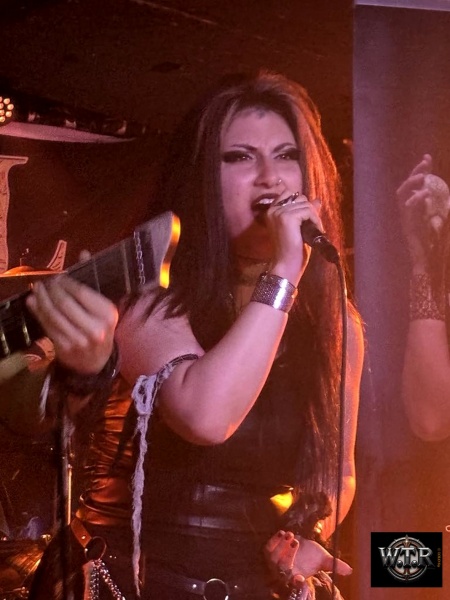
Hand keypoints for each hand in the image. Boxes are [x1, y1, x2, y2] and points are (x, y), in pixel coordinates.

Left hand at [26, 276, 117, 373]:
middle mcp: (95, 327)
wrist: (97, 361)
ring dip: (41, 299)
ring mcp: (79, 339)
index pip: (82, 292)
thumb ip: (92, 280)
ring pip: (53, 314)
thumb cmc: (100, 328)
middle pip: (65, 302)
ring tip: (37, 289)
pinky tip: (33, 302)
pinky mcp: (65, 347)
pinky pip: (47, 326)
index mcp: (107, 314)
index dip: (66, 281)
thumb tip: (83, 253)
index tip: (58, 275)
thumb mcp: (102, 307)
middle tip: (45, 282)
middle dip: (51, 289)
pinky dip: (38, 312)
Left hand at [264, 530, 351, 590]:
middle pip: (282, 568)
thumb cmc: (312, 556)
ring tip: (291, 535)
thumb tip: (349, 570)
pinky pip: (268, 549)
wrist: (302, 546)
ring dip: (281, 546)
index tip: (300, 577)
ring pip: (273, 558)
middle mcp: (285, 572)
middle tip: (296, 542)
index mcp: (297, 577)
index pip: (295, 583)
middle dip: (288, 555)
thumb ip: (334, 565)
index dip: (296, 583)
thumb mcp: (324, 560)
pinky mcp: (270, 553)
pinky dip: (273, 541)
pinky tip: (282, 533)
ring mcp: (275, 563)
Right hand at [266, 194, 322, 285]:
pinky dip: (315, 221)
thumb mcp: (300, 227)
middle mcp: (273, 209)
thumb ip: (305, 212)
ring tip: (314, 231)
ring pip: (306, 204)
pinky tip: (315, 231)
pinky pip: (308, 211)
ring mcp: (279, 212)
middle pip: (300, 198)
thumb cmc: (292, 249)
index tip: (307, 218)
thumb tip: (317, 200)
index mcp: (272, 211)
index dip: (302, 203)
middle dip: (310, 210)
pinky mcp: (287, 217)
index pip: (289, 193)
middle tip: (313, 227)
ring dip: (314, 217)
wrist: (287, 264)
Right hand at [396, 154, 448, 271]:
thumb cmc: (437, 245)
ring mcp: (406, 219)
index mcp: (418, 209)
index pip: (417, 186)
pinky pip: (407, 210)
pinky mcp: (407, 227)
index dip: (421, 170)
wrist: (430, 263)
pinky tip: (425, 194)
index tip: (427, 157)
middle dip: (415, 172)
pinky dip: (415, 200)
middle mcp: (409, 212)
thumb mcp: (445, 221)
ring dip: (410, 183)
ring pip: (401, 196)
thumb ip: (447, 210)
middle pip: (406, 187)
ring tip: (422, 176)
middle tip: (425, 162)